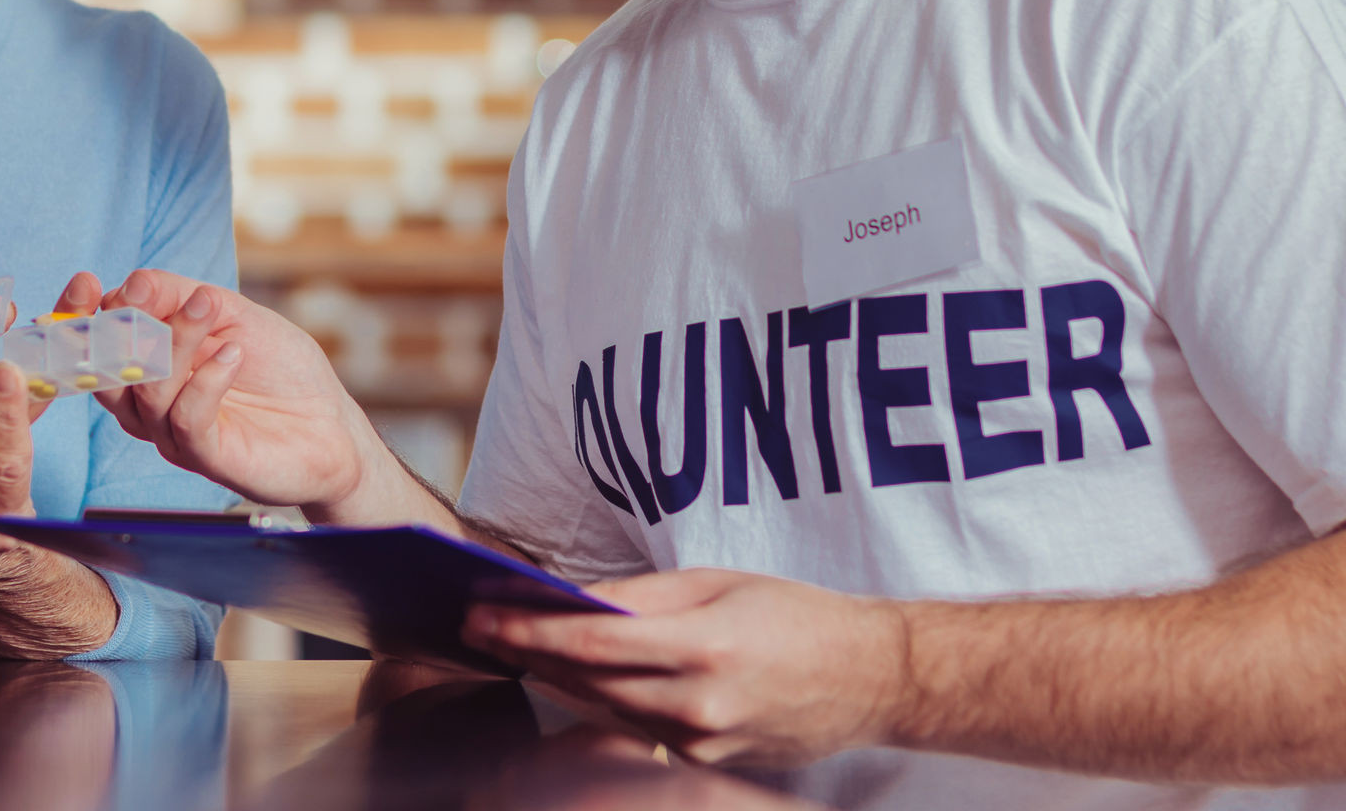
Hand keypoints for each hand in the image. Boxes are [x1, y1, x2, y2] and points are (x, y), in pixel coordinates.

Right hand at [89, 268, 413, 521]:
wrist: (331, 423)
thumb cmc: (279, 367)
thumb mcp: (231, 314)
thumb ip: (180, 295)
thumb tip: (135, 283)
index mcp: (146, 365)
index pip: (93, 343)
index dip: (81, 314)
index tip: (87, 281)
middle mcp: (149, 404)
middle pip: (104, 370)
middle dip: (113, 329)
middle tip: (141, 294)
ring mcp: (173, 433)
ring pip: (146, 390)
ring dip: (175, 341)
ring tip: (207, 309)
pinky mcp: (206, 457)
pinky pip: (186, 419)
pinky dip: (205, 380)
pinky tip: (231, 355)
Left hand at [461, 569, 909, 767]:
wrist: (870, 678)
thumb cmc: (795, 615)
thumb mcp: (719, 582)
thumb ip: (643, 596)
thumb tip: (573, 600)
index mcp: (703, 647)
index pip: (591, 644)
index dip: (527, 631)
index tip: (479, 614)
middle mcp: (697, 705)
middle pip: (586, 683)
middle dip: (526, 653)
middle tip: (476, 625)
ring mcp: (701, 744)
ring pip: (603, 711)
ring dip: (553, 680)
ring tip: (510, 647)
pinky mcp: (706, 763)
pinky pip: (635, 731)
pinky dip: (600, 703)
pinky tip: (570, 679)